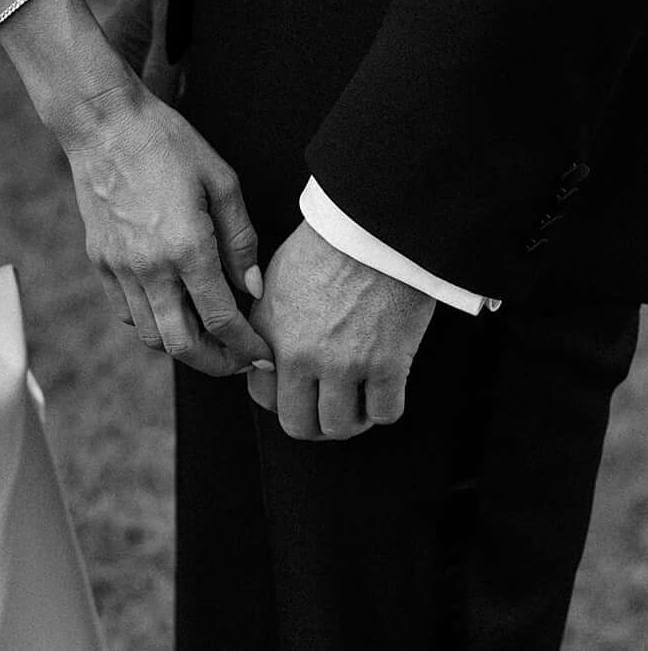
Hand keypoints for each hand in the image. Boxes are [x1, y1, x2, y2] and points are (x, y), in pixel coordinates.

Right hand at [0, 0, 267, 380]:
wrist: (103, 121)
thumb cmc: (168, 142)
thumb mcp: (221, 180)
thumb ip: (241, 239)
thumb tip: (252, 289)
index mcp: (187, 247)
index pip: (222, 322)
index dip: (247, 347)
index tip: (264, 356)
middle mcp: (150, 267)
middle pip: (183, 346)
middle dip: (217, 364)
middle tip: (239, 362)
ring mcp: (119, 268)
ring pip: (151, 336)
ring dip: (183, 347)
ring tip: (209, 338)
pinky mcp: (99, 261)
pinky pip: (125, 312)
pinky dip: (151, 323)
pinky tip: (171, 309)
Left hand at [262, 220, 436, 439]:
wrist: (377, 222)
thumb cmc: (332, 239)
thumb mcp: (279, 275)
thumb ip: (270, 321)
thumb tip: (270, 357)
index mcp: (269, 331)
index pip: (262, 396)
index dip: (284, 397)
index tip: (302, 389)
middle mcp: (300, 354)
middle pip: (298, 424)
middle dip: (315, 421)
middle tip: (332, 406)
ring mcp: (344, 363)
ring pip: (340, 427)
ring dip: (352, 419)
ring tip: (361, 398)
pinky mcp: (387, 364)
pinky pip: (385, 413)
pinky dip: (386, 406)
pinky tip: (387, 386)